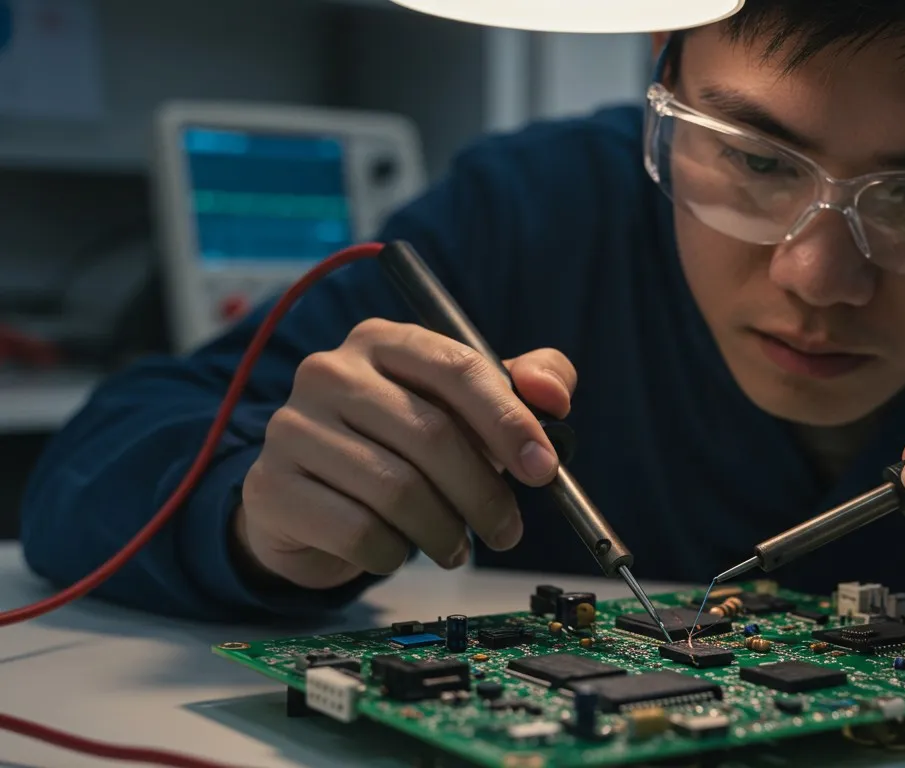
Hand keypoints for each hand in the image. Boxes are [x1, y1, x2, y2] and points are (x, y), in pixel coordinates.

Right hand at [234, 318, 575, 589]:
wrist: (310, 502)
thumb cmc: (399, 448)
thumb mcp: (464, 410)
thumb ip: (521, 388)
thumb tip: (554, 396)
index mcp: (385, 341)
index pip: (458, 368)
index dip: (510, 422)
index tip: (545, 469)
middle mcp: (330, 371)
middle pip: (431, 434)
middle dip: (484, 493)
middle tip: (507, 530)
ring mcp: (292, 427)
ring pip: (397, 490)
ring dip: (444, 532)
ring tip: (455, 546)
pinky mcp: (271, 486)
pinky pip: (357, 532)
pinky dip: (393, 553)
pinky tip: (398, 551)